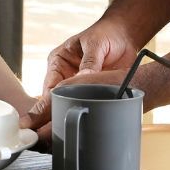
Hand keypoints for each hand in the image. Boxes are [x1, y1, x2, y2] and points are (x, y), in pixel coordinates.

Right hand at [23, 20, 140, 139]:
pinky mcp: (90, 91)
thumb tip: (83, 78)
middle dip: (52, 117)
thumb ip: (89, 62)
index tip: (45, 119)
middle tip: (48, 135)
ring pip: (67, 105)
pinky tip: (80, 127)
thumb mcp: (95, 45)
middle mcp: (64, 74)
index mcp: (58, 61)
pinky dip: (82, 115)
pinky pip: (84, 105)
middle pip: (54, 101)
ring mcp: (76, 84)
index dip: (47, 104)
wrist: (125, 35)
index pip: (50, 87)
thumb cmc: (106, 34)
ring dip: (66, 118)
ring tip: (59, 136)